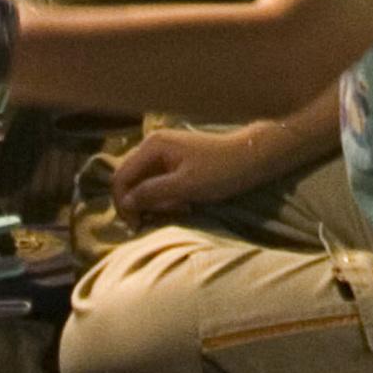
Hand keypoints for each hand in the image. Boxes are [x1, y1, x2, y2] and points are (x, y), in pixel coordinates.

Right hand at [110, 120, 301, 221]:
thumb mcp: (185, 186)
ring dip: (155, 203)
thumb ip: (152, 193)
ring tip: (180, 209)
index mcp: (152, 146)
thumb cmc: (221, 171)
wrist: (252, 158)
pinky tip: (184, 205)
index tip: (138, 227)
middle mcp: (153, 145)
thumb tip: (125, 203)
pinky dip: (165, 198)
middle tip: (165, 216)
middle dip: (141, 204)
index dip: (123, 205)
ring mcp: (163, 153)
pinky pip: (158, 184)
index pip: (120, 178)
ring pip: (143, 185)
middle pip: (129, 181)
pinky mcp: (174, 162)